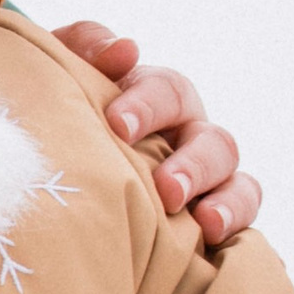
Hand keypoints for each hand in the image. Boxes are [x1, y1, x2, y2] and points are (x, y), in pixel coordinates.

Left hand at [51, 24, 260, 243]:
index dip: (147, 105)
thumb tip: (124, 49)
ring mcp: (207, 181)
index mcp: (156, 100)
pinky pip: (244, 226)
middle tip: (164, 189)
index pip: (165, 91)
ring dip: (227, 201)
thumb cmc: (57, 119)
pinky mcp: (214, 221)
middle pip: (212, 141)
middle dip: (192, 164)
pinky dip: (239, 231)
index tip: (117, 125)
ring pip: (238, 182)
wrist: (49, 183)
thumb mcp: (61, 78)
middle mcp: (188, 138)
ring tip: (204, 222)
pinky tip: (220, 244)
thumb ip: (83, 49)